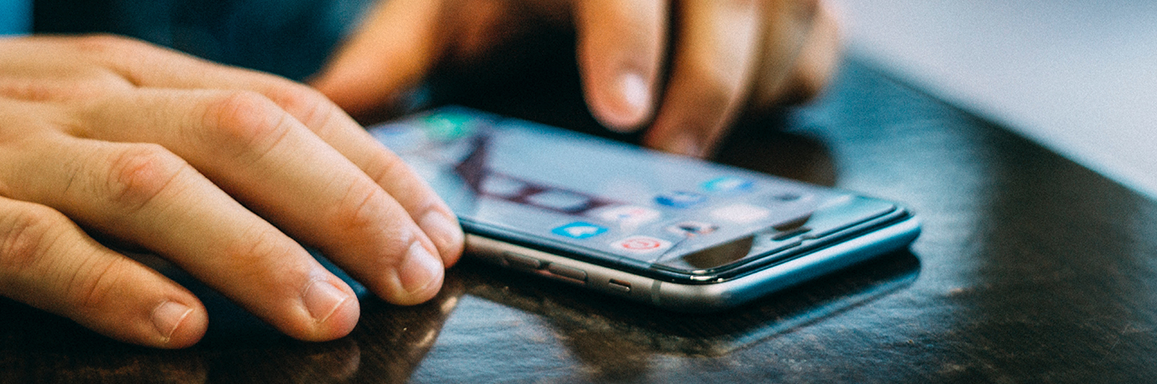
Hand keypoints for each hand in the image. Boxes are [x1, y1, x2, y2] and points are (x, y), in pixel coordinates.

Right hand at [0, 35, 463, 347]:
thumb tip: (337, 204)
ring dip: (255, 251)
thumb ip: (209, 145)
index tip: (437, 230)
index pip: (293, 108)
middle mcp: (102, 100)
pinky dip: (112, 285)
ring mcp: (29, 151)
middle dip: (346, 207)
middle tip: (413, 277)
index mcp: (152, 78)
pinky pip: (38, 245)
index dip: (375, 169)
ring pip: (158, 185)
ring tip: (327, 313)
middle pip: (248, 135)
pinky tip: (177, 327)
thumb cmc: (15, 136)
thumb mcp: (120, 116)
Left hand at [312, 0, 840, 156]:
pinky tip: (737, 100)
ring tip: (689, 133)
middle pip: (733, 2)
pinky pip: (820, 49)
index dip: (629, 41)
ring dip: (747, 88)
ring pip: (788, 25)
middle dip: (707, 86)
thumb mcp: (451, 5)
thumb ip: (397, 50)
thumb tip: (335, 105)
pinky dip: (786, 84)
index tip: (620, 111)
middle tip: (666, 152)